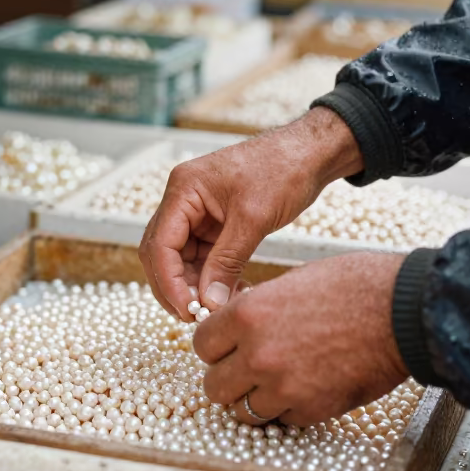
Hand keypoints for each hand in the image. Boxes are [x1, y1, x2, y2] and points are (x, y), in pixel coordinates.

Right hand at [139, 107, 363, 320]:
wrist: (310, 154)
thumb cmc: (283, 169)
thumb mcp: (253, 218)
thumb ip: (227, 262)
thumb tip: (208, 302)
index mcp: (184, 189)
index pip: (159, 244)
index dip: (168, 282)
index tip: (187, 310)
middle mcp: (183, 200)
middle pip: (162, 253)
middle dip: (175, 287)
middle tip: (196, 316)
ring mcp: (198, 212)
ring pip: (182, 259)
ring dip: (195, 286)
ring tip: (217, 309)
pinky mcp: (215, 223)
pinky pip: (204, 257)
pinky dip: (212, 278)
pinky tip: (229, 295)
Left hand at [194, 252, 408, 424]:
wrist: (403, 312)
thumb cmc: (354, 287)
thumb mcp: (292, 282)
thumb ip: (258, 308)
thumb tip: (239, 326)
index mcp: (248, 315)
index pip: (202, 345)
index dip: (214, 347)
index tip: (225, 347)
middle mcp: (258, 354)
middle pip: (214, 386)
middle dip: (228, 378)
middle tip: (245, 370)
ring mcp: (283, 387)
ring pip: (242, 411)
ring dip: (253, 399)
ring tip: (273, 384)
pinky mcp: (311, 409)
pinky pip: (280, 420)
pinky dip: (287, 410)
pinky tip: (304, 388)